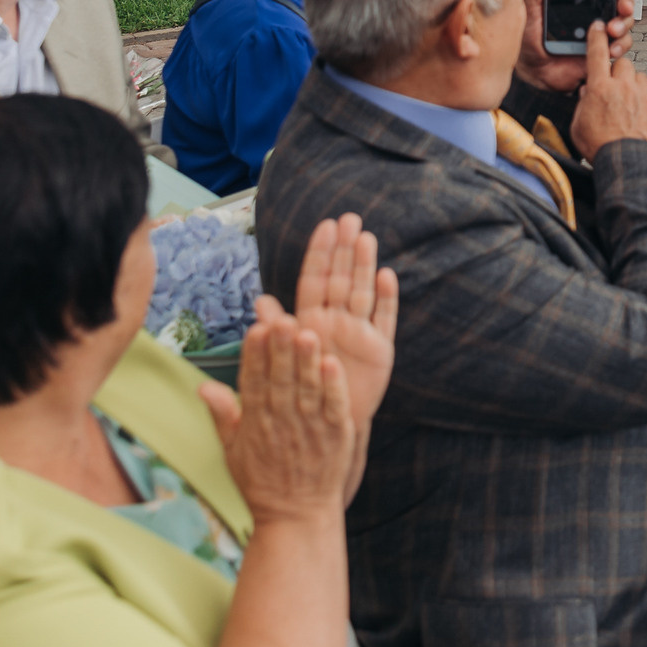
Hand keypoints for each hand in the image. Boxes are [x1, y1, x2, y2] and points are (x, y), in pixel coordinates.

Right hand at [200, 307, 356, 522]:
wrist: (297, 518)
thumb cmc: (262, 482)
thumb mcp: (233, 452)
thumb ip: (223, 415)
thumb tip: (202, 385)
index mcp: (256, 425)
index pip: (253, 384)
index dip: (254, 357)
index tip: (256, 329)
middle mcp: (282, 424)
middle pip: (280, 381)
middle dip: (281, 351)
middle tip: (282, 320)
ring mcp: (311, 430)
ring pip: (308, 389)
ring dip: (307, 362)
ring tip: (308, 333)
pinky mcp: (337, 436)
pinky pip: (335, 407)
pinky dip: (334, 386)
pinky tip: (332, 363)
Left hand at [288, 214, 397, 425]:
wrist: (325, 428)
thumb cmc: (302, 392)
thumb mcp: (283, 361)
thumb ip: (277, 330)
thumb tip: (259, 301)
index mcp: (311, 320)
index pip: (315, 279)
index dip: (320, 253)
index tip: (326, 225)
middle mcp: (337, 321)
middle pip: (341, 278)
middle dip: (345, 249)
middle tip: (351, 218)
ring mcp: (360, 333)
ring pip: (363, 292)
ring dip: (365, 265)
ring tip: (366, 238)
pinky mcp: (379, 350)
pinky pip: (384, 319)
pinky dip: (386, 299)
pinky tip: (387, 276)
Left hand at [515, 0, 634, 93]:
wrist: (534, 70)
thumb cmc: (530, 39)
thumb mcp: (530, 10)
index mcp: (580, 2)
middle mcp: (593, 15)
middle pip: (621, 3)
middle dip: (626, 3)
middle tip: (621, 6)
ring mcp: (600, 33)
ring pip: (626, 23)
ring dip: (623, 25)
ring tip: (612, 30)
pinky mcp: (603, 51)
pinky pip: (621, 45)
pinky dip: (620, 45)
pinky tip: (610, 48)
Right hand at [567, 17, 646, 155]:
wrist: (628, 163)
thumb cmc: (601, 147)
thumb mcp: (578, 126)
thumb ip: (582, 105)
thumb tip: (587, 94)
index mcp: (600, 87)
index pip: (597, 53)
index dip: (597, 37)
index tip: (598, 27)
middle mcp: (623, 85)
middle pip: (623, 64)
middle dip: (620, 73)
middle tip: (616, 90)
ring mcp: (644, 94)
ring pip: (642, 77)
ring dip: (637, 87)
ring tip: (632, 107)